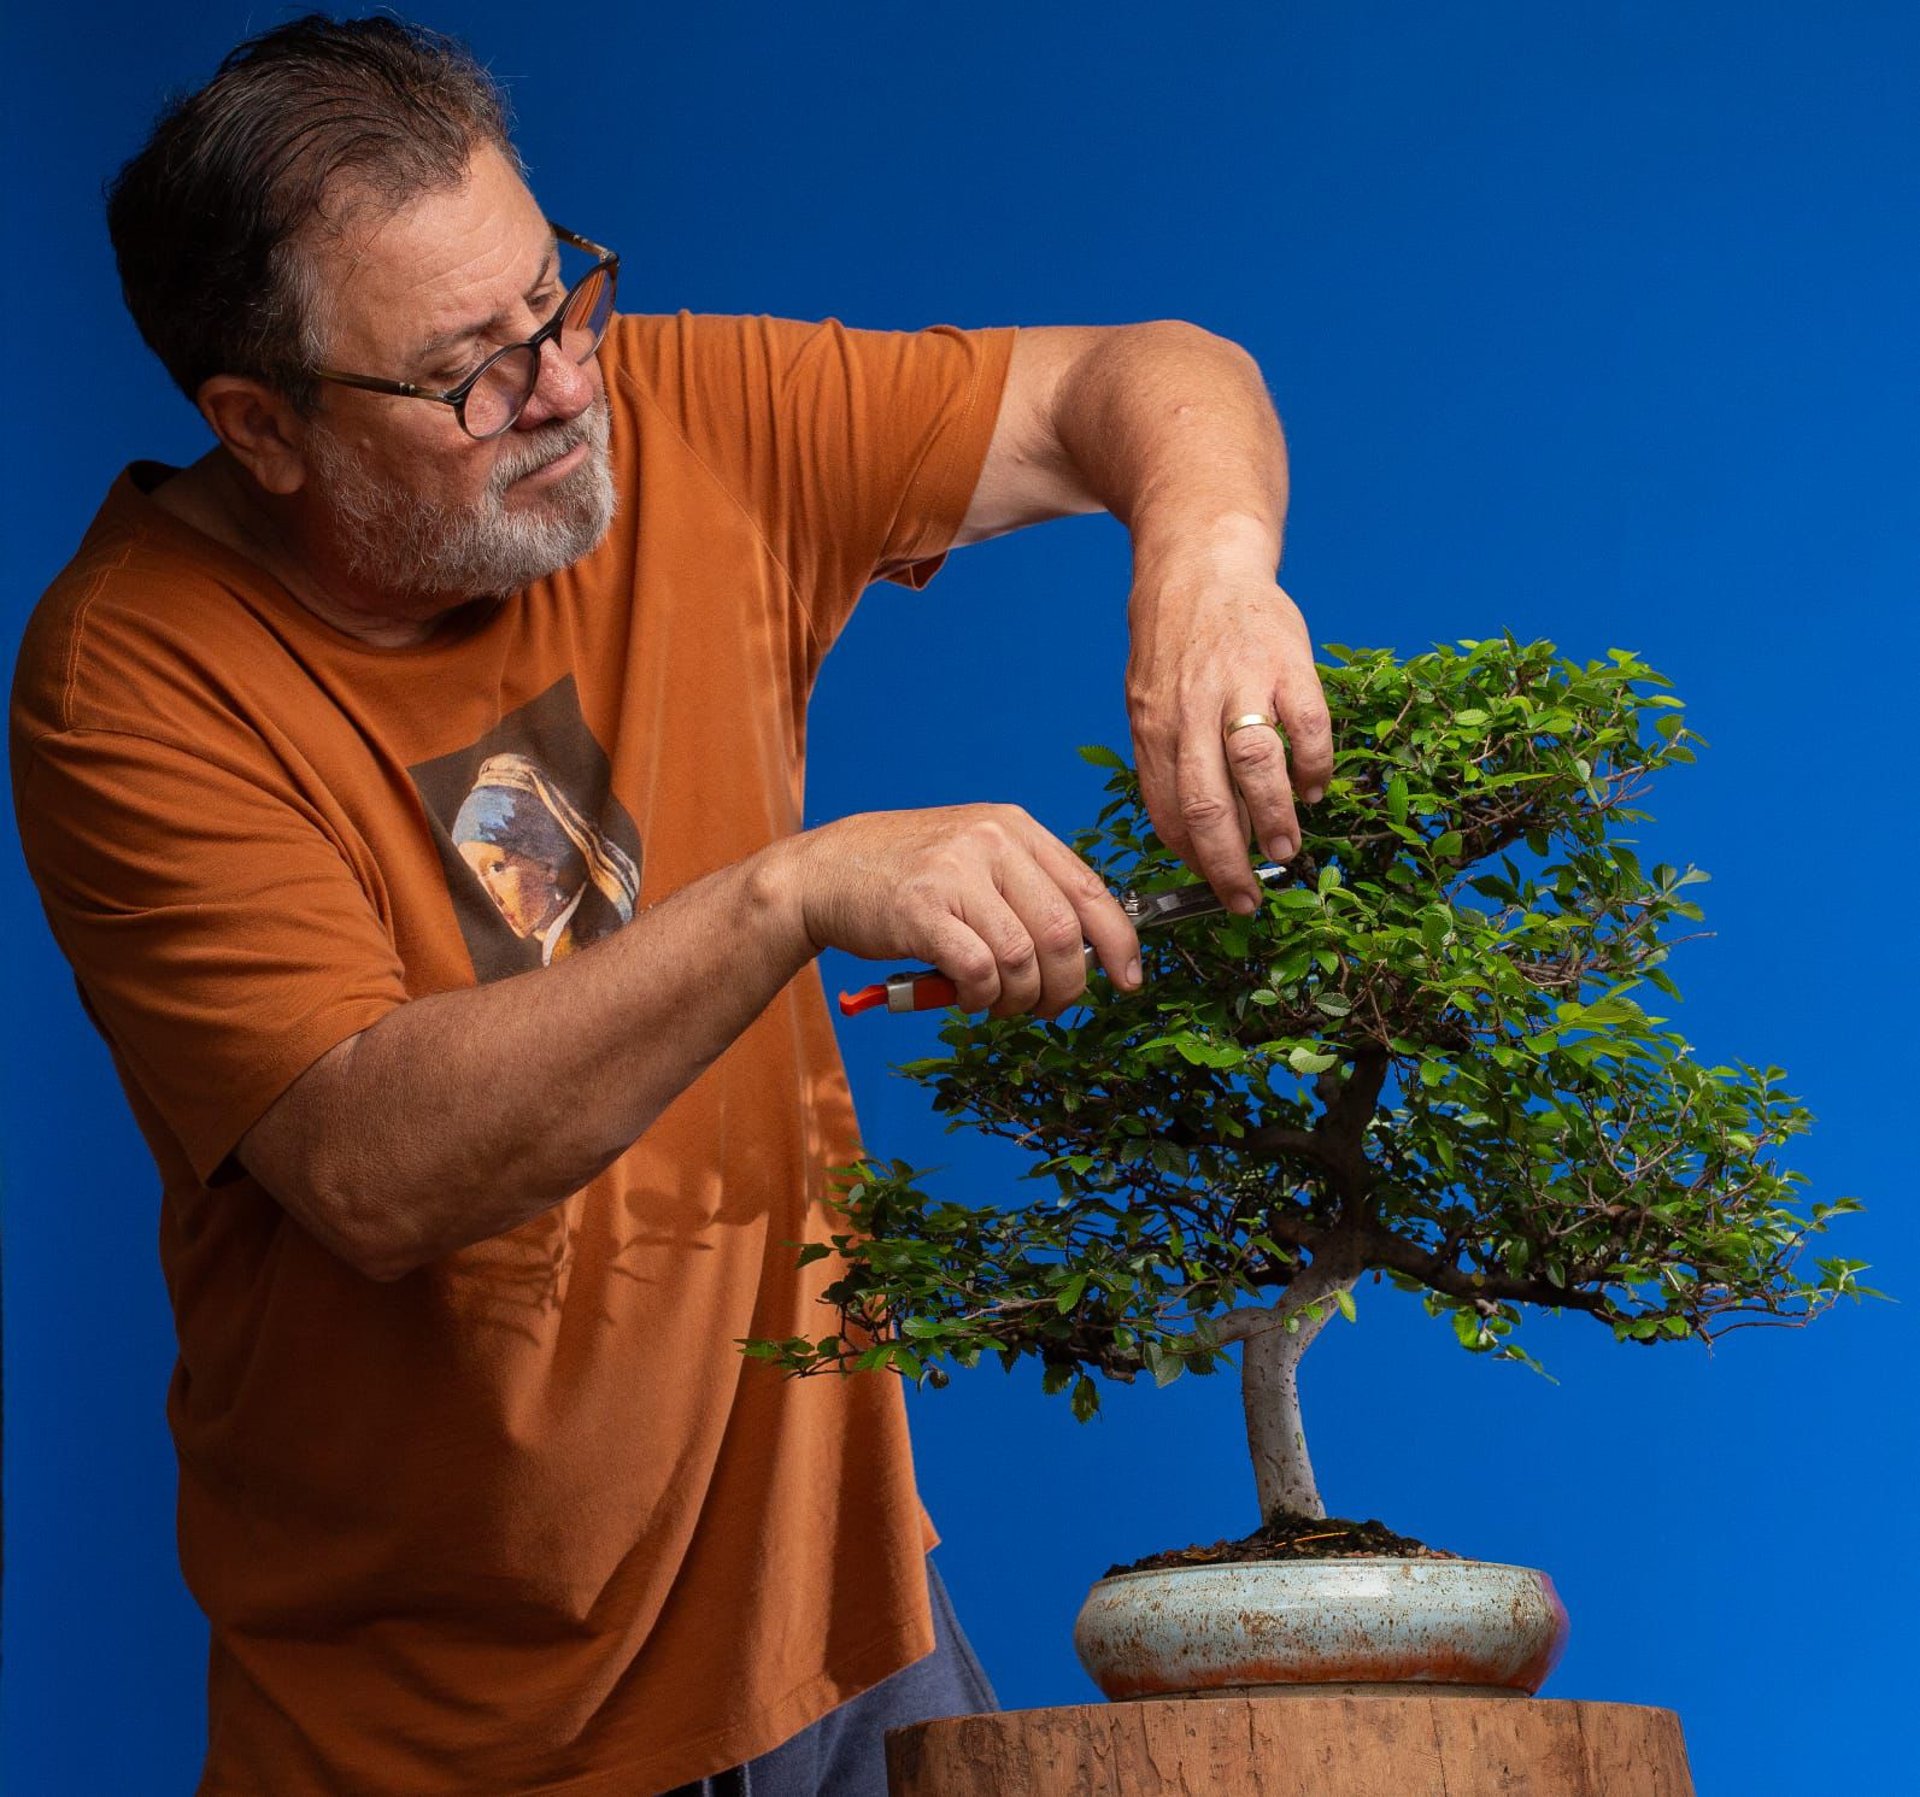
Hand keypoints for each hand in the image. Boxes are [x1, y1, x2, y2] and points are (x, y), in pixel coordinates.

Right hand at [780, 805, 1141, 1018]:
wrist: (823, 872)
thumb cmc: (905, 877)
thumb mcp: (974, 861)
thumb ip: (1026, 892)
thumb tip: (1085, 953)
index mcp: (1015, 828)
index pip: (1089, 889)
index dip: (1117, 942)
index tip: (1128, 979)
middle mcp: (992, 841)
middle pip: (1060, 932)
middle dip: (1063, 986)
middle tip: (1046, 1008)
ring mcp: (956, 872)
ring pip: (1021, 959)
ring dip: (1016, 999)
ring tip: (994, 1003)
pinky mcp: (921, 908)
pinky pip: (978, 971)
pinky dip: (979, 996)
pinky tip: (964, 995)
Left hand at [1126, 567, 1332, 912]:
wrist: (1203, 561)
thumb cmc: (1175, 643)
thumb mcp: (1147, 699)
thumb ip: (1166, 760)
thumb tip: (1189, 833)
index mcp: (1153, 723)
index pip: (1167, 809)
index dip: (1191, 858)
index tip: (1212, 887)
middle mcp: (1192, 707)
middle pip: (1207, 802)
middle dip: (1229, 863)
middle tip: (1247, 899)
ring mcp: (1242, 683)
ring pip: (1257, 769)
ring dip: (1275, 821)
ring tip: (1285, 853)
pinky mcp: (1289, 662)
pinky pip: (1308, 728)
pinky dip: (1314, 768)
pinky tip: (1313, 790)